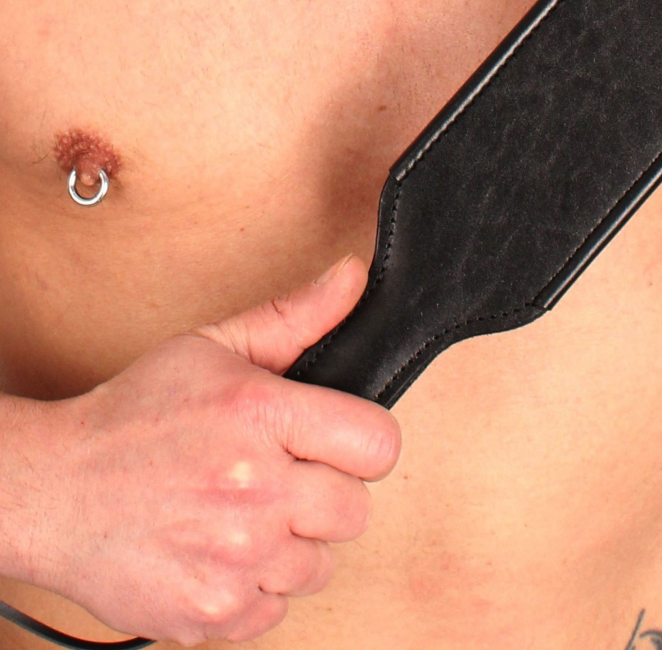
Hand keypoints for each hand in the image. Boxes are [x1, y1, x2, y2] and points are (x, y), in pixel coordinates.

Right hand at [28, 255, 399, 645]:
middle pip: (356, 510)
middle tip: (277, 474)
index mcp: (261, 415)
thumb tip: (353, 276)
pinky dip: (257, 584)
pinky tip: (222, 550)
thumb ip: (295, 315)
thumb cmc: (135, 416)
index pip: (378, 444)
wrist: (54, 492)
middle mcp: (255, 492)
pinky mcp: (214, 614)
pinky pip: (279, 606)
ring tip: (244, 512)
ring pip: (321, 564)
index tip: (332, 440)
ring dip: (291, 542)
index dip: (361, 440)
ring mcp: (235, 561)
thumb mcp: (214, 347)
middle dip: (325, 491)